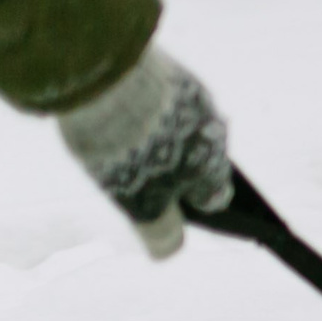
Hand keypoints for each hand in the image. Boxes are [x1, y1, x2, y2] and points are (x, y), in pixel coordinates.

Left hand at [58, 47, 232, 258]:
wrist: (105, 75)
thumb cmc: (125, 148)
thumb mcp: (138, 201)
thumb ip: (159, 229)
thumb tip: (168, 252)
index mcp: (213, 166)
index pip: (216, 196)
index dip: (192, 206)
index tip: (167, 208)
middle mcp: (214, 129)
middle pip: (200, 158)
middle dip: (176, 168)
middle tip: (134, 173)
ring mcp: (193, 95)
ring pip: (184, 125)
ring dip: (163, 134)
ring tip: (121, 140)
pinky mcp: (169, 69)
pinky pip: (164, 97)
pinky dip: (147, 107)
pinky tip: (116, 112)